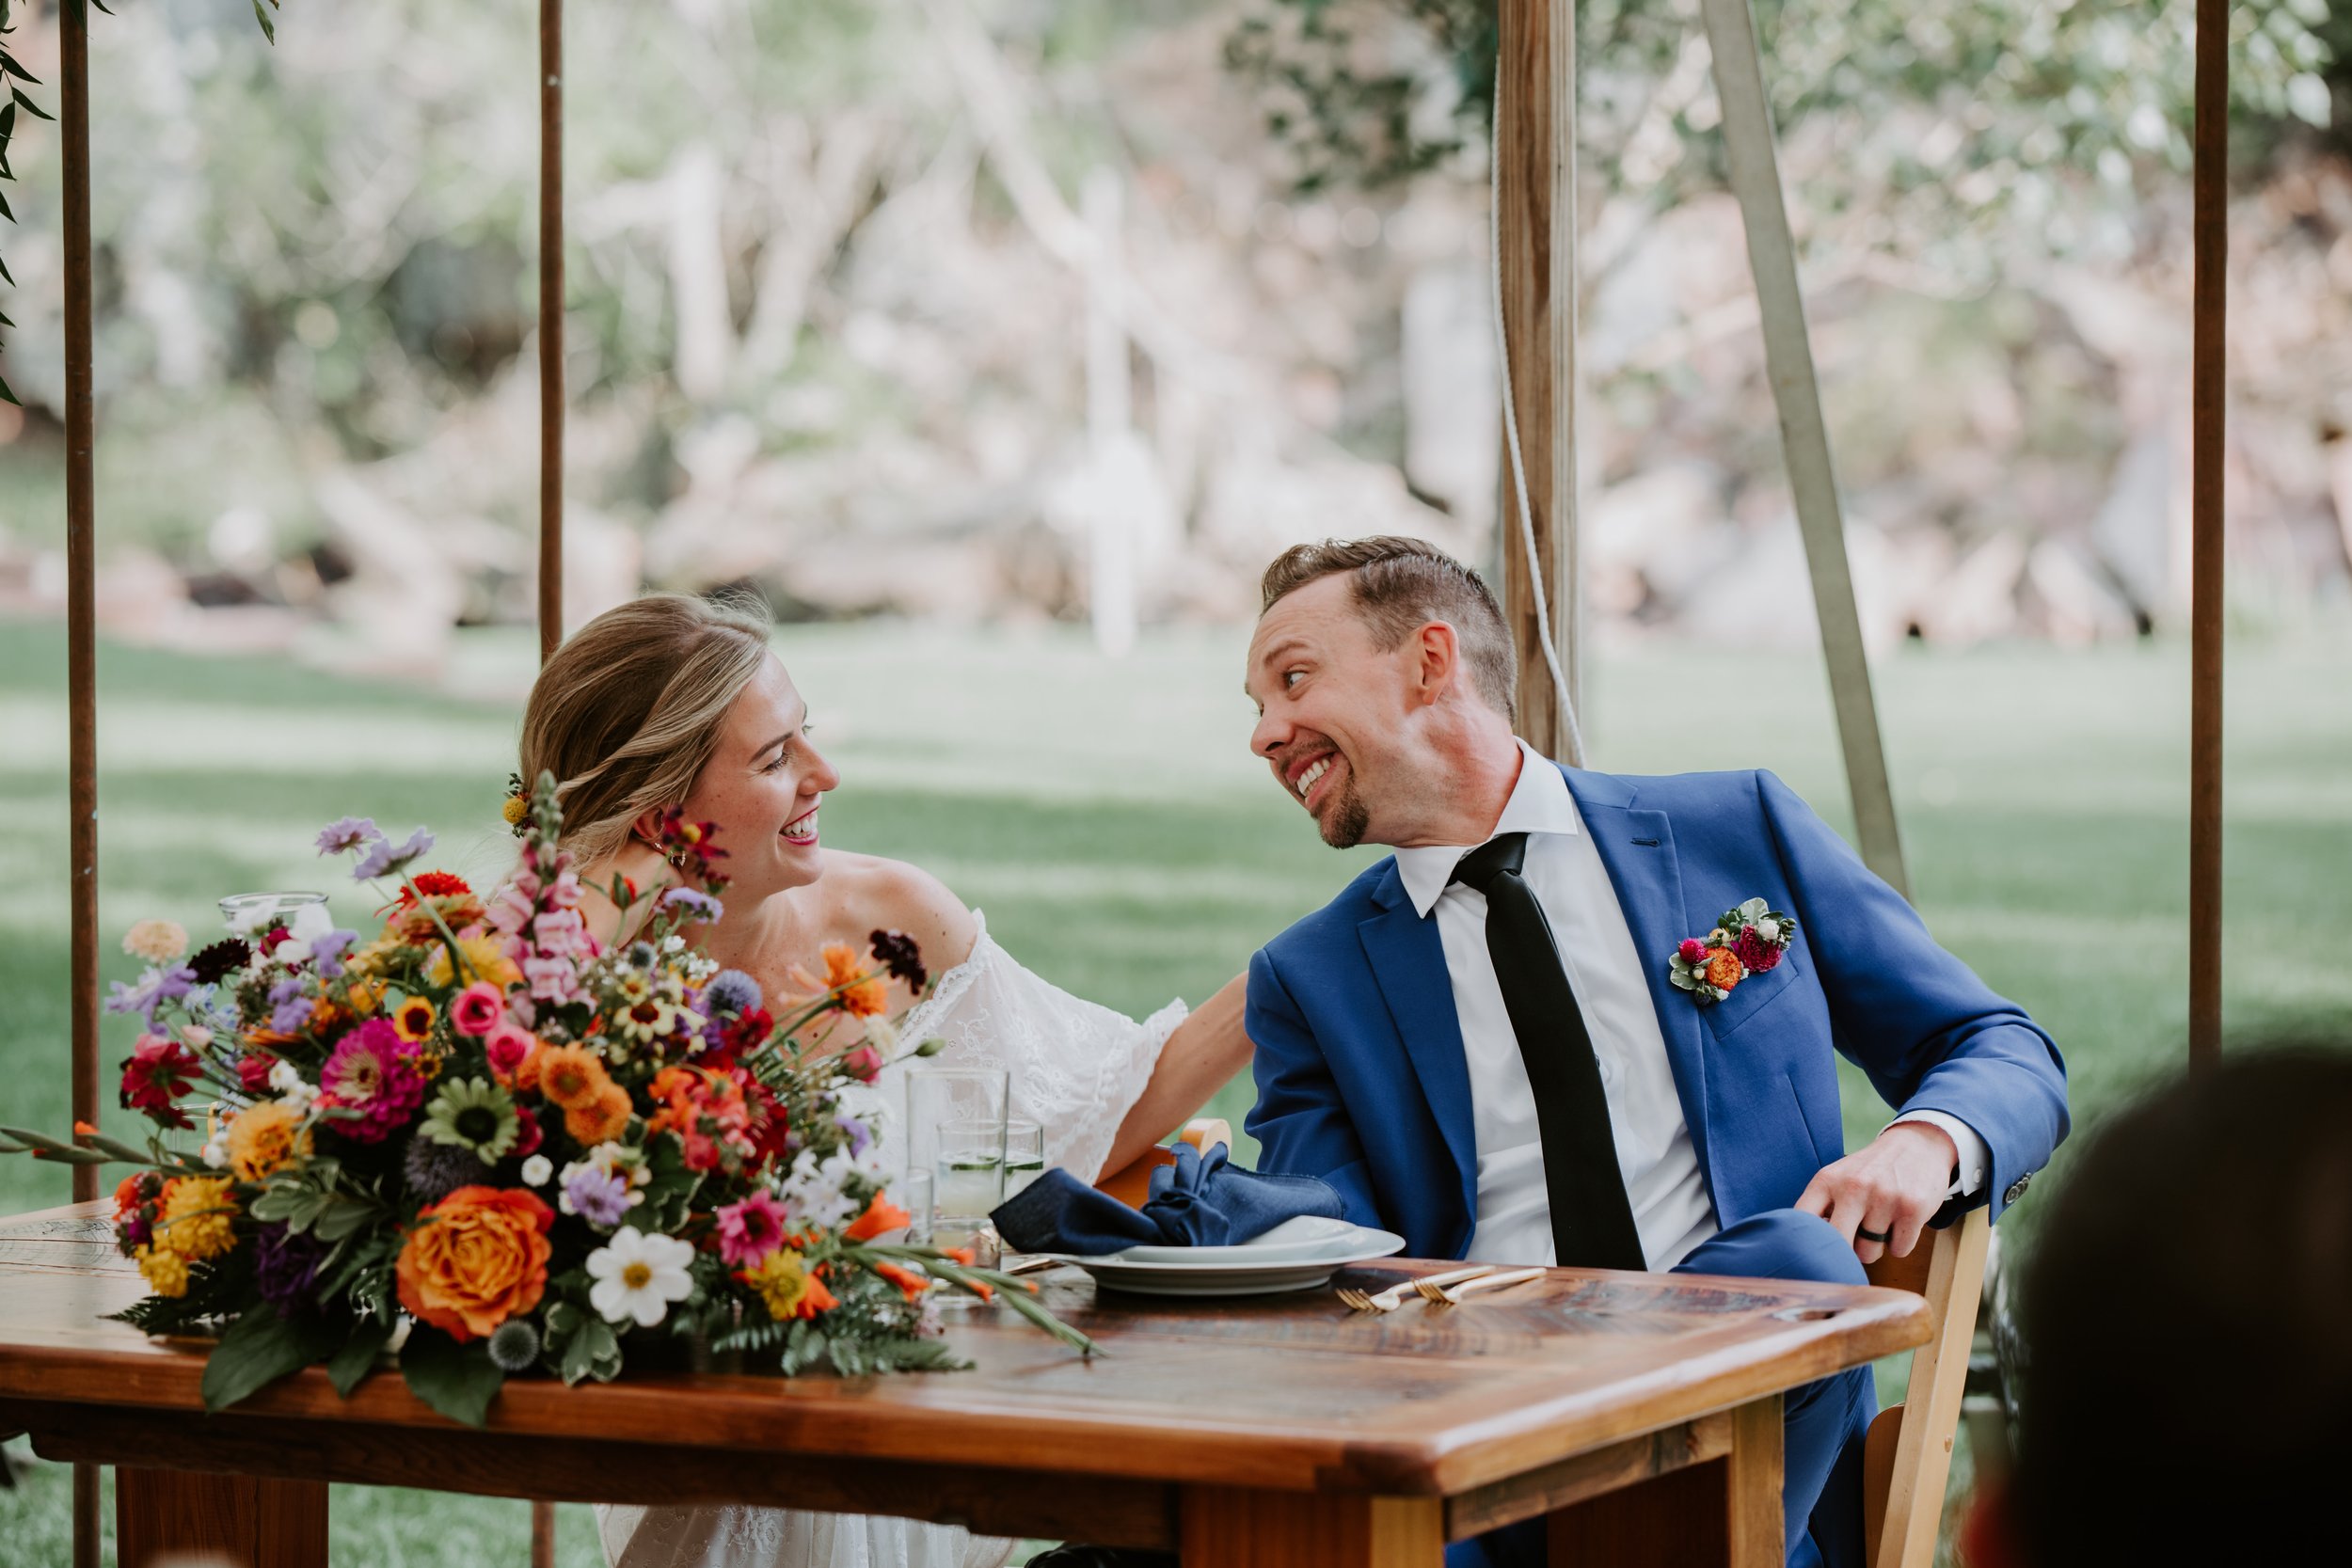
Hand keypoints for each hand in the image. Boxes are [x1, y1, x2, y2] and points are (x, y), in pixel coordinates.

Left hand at [1795, 1122, 1956, 1265]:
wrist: (1917, 1146)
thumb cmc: (1869, 1172)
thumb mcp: (1838, 1178)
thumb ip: (1820, 1208)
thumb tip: (1809, 1250)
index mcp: (1827, 1180)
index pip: (1803, 1221)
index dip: (1806, 1244)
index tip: (1814, 1252)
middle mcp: (1853, 1187)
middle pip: (1838, 1245)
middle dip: (1845, 1254)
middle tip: (1853, 1242)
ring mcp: (1884, 1197)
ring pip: (1869, 1253)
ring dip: (1875, 1248)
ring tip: (1879, 1224)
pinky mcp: (1912, 1208)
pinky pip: (1899, 1250)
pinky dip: (1900, 1244)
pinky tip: (1900, 1222)